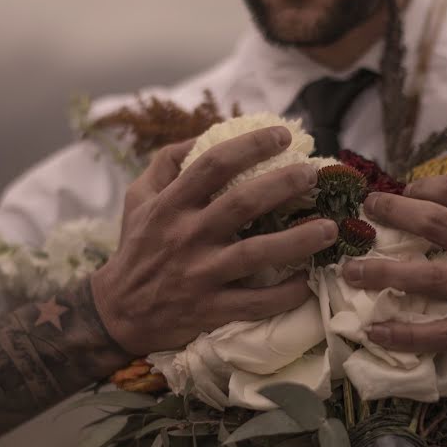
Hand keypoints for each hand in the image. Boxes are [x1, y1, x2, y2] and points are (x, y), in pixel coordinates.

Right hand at [92, 127, 337, 354]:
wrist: (117, 312)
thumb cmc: (136, 248)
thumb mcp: (139, 199)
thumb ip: (166, 163)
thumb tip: (204, 135)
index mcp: (170, 205)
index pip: (213, 164)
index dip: (250, 145)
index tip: (282, 136)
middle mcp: (186, 237)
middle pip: (241, 204)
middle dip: (283, 185)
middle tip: (313, 174)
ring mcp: (200, 275)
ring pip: (256, 254)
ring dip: (297, 241)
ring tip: (329, 228)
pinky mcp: (211, 310)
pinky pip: (256, 303)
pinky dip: (285, 294)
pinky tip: (309, 281)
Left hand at [342, 161, 446, 367]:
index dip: (423, 187)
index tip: (405, 192)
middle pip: (433, 224)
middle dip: (391, 214)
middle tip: (364, 213)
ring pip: (427, 277)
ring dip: (383, 272)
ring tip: (349, 270)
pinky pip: (443, 333)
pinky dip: (407, 335)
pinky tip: (375, 332)